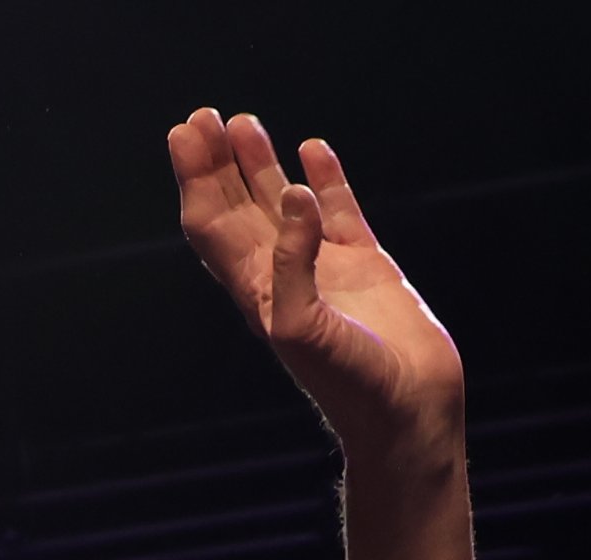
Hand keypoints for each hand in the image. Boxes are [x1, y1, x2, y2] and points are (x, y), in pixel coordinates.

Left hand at [168, 111, 464, 458]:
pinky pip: (338, 211)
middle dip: (216, 165)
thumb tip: (292, 195)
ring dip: (260, 165)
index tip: (185, 135)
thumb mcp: (302, 327)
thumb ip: (292, 263)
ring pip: (283, 204)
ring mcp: (324, 268)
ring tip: (243, 122)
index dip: (195, 180)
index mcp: (256, 291)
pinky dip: (324, 180)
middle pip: (237, 208)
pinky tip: (313, 149)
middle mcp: (283, 275)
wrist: (406, 410)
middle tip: (201, 117)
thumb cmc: (348, 382)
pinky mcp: (366, 265)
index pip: (212, 225)